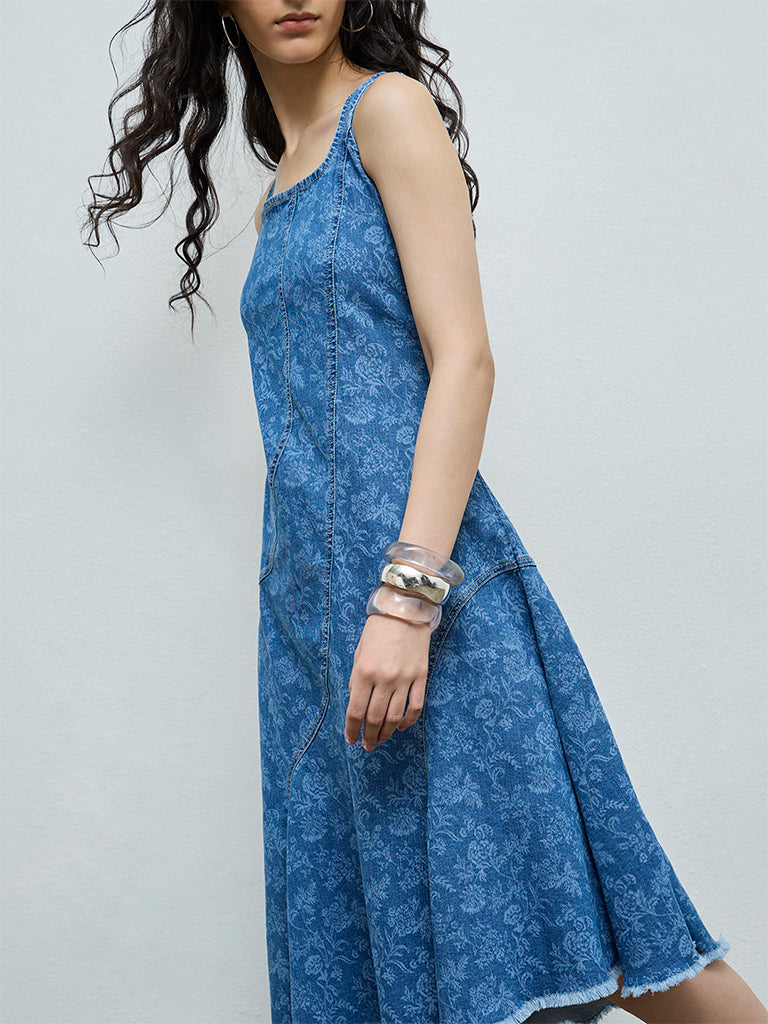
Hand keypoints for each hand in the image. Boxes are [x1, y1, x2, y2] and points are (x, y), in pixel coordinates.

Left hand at [345, 611, 430, 749]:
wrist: (405, 609)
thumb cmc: (378, 629)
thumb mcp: (359, 653)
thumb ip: (357, 679)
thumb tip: (357, 704)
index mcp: (364, 671)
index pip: (356, 710)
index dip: (352, 729)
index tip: (351, 739)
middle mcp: (384, 678)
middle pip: (375, 718)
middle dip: (369, 736)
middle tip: (367, 745)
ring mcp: (404, 678)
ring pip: (395, 717)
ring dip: (386, 733)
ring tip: (380, 740)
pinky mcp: (420, 676)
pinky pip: (415, 706)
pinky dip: (408, 721)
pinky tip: (401, 727)